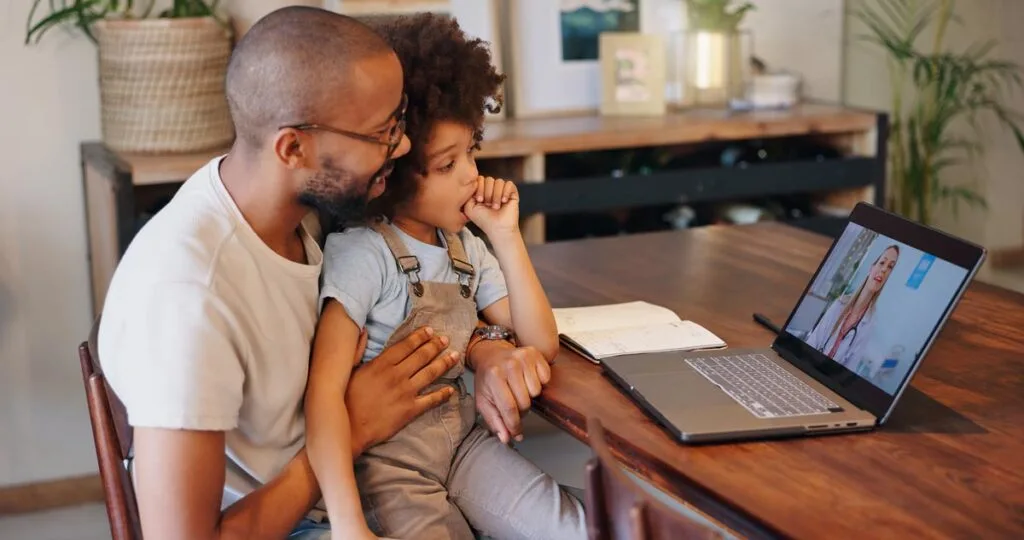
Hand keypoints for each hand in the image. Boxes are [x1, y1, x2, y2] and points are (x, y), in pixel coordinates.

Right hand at [345, 327, 460, 453]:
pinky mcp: (410, 410)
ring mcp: (405, 392)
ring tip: (455, 356)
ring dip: (444, 363)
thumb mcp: (348, 370)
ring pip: (430, 373)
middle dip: (435, 346)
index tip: (430, 330)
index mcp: (381, 364)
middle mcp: (397, 375)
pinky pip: (431, 400)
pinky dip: (443, 394)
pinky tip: (451, 389)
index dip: (420, 337)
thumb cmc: (345, 400)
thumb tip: (363, 330)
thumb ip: (358, 349)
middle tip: (445, 340)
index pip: (405, 345)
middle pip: (421, 356)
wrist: (349, 429)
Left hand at [463, 176, 518, 238]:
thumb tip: (473, 183)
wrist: (498, 228)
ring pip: (499, 181)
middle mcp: (492, 189)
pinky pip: (509, 184)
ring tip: (496, 207)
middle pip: (489, 179)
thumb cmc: (484, 220)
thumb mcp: (469, 208)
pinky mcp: (512, 193)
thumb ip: (467, 194)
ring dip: (496, 195)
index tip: (479, 200)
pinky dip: (505, 192)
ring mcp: (502, 190)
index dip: (479, 187)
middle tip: (488, 204)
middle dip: (487, 192)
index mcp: (482, 191)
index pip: (479, 179)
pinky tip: (504, 201)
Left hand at [470, 340, 551, 443]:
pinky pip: (545, 378)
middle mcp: (510, 365)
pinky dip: (539, 382)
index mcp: (494, 376)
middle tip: (514, 404)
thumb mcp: (484, 400)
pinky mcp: (535, 353)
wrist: (491, 354)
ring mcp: (523, 357)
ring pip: (536, 391)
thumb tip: (506, 439)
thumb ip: (494, 421)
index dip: (514, 425)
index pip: (509, 408)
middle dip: (521, 410)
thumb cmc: (488, 379)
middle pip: (525, 402)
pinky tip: (527, 379)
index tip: (516, 433)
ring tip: (519, 390)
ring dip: (529, 395)